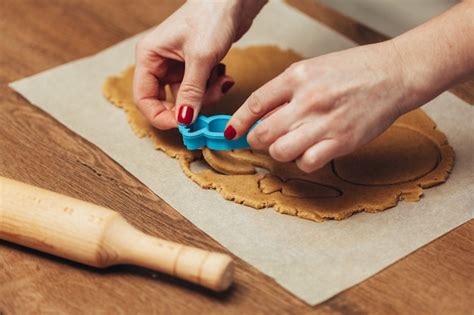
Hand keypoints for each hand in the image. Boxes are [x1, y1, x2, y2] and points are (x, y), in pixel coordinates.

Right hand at [133, 1, 265, 128]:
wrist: (233, 0)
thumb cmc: (211, 17)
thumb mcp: (201, 58)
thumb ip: (191, 92)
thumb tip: (184, 121)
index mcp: (149, 57)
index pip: (144, 98)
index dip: (161, 116)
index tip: (183, 125)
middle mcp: (159, 63)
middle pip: (167, 101)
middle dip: (190, 106)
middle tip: (209, 100)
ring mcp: (178, 66)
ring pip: (188, 97)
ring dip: (207, 95)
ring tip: (221, 79)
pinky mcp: (195, 67)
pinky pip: (200, 89)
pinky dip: (213, 87)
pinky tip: (223, 73)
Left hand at [225, 41, 416, 172]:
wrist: (393, 75)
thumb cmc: (353, 71)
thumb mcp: (312, 70)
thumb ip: (286, 92)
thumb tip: (262, 117)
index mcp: (297, 77)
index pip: (255, 104)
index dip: (238, 122)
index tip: (232, 132)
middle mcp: (307, 100)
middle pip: (263, 133)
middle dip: (256, 141)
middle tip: (262, 140)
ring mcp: (324, 123)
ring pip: (280, 151)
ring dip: (279, 152)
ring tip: (289, 145)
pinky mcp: (341, 141)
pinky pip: (307, 162)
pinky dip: (303, 162)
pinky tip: (310, 152)